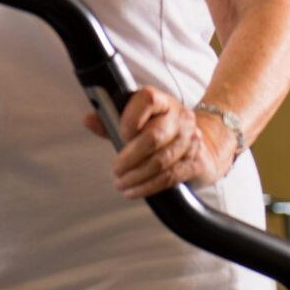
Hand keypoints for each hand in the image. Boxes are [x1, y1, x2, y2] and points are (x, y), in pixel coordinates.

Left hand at [87, 87, 235, 197]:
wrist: (201, 146)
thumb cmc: (159, 132)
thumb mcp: (135, 122)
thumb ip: (111, 121)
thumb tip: (89, 120)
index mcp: (163, 102)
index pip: (147, 100)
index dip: (130, 119)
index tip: (120, 135)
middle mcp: (180, 118)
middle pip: (154, 136)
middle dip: (130, 157)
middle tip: (115, 170)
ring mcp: (191, 140)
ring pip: (161, 160)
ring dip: (137, 176)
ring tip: (121, 183)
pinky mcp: (196, 162)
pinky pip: (170, 176)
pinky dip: (149, 186)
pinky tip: (134, 190)